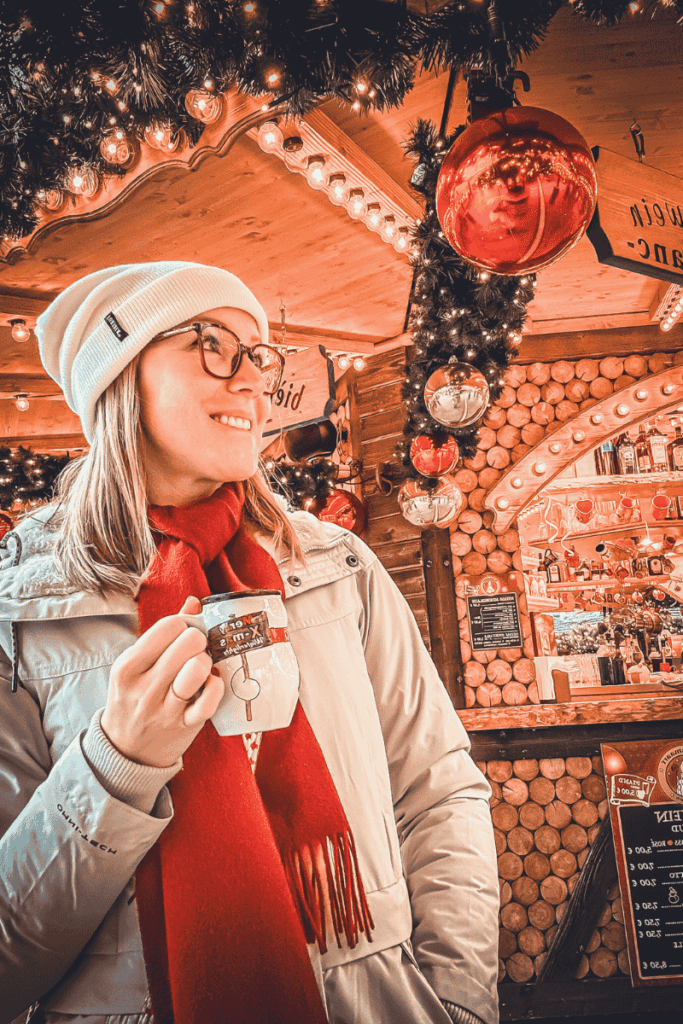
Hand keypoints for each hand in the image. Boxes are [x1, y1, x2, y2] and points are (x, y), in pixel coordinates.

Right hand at [101, 596, 224, 767]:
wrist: (125, 750)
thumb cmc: (134, 698)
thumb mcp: (135, 665)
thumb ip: (162, 633)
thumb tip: (193, 602)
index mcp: (128, 666)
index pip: (168, 626)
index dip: (185, 623)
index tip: (186, 631)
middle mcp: (144, 687)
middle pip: (188, 643)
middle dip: (199, 639)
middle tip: (197, 647)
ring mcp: (164, 708)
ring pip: (198, 669)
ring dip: (207, 661)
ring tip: (203, 665)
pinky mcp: (184, 726)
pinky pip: (210, 700)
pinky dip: (216, 687)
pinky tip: (212, 683)